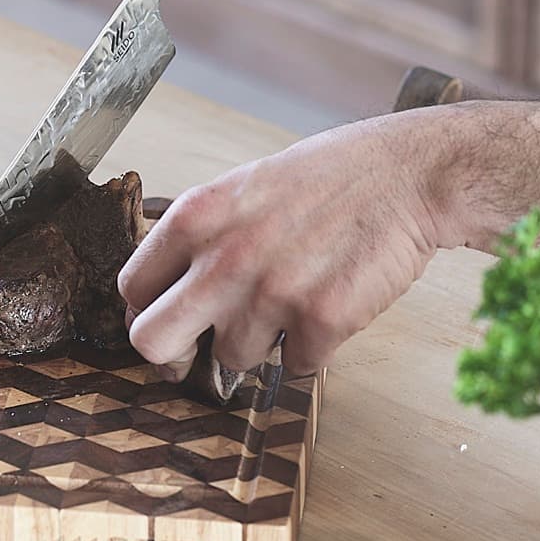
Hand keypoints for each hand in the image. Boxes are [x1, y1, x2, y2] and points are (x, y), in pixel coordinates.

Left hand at [119, 112, 452, 377]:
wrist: (408, 174)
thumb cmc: (328, 177)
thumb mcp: (242, 189)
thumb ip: (200, 237)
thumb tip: (166, 290)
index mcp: (195, 218)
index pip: (132, 289)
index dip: (146, 310)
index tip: (166, 317)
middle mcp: (224, 259)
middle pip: (152, 343)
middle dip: (172, 356)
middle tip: (195, 352)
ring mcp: (271, 293)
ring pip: (232, 360)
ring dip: (260, 343)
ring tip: (291, 299)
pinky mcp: (322, 321)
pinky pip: (297, 366)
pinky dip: (313, 348)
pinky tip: (328, 306)